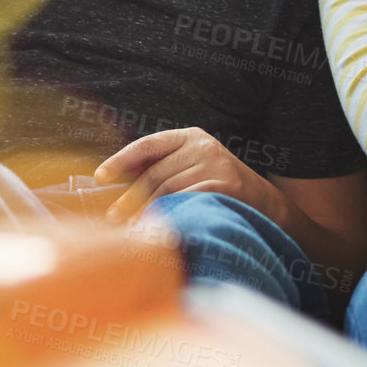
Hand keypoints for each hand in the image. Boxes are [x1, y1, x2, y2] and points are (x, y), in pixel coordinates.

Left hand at [95, 127, 283, 224]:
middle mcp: (203, 146)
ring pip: (166, 191)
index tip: (100, 177)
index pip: (148, 144)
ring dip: (145, 213)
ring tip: (132, 229)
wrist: (265, 205)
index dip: (121, 160)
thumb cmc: (219, 189)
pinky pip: (183, 203)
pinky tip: (158, 228)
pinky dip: (167, 217)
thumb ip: (163, 169)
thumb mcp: (193, 168)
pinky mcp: (223, 185)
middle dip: (129, 198)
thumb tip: (115, 184)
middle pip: (154, 174)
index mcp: (192, 137)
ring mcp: (215, 164)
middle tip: (113, 217)